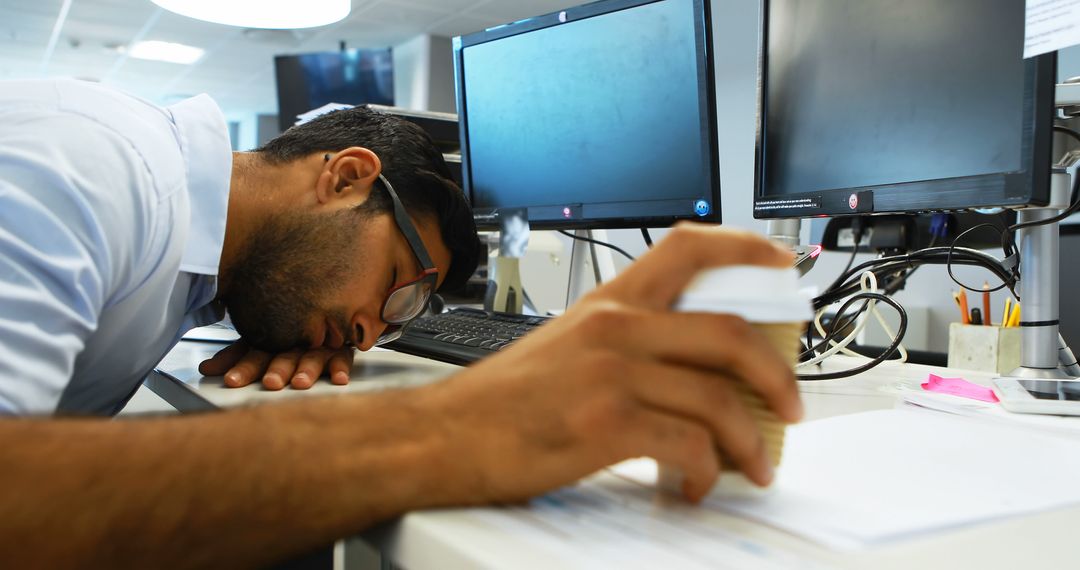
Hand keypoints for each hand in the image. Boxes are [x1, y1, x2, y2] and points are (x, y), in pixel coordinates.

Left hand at [198, 341, 354, 389]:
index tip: (231, 380)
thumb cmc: (289, 334)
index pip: (254, 354)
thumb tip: (205, 369)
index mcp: (272, 339)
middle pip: (284, 356)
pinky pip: (343, 357)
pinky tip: (339, 378)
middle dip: (277, 369)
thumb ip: (234, 357)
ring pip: (312, 357)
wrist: (326, 307)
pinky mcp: (341, 349)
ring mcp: (318, 345)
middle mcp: (294, 341)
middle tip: (270, 382)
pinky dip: (341, 367)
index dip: (243, 367)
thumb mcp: (259, 343)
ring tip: (300, 382)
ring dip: (307, 369)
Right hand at [427, 225, 801, 503]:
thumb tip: (688, 369)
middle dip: (778, 374)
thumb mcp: (565, 345)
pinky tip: (697, 485)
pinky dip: (707, 472)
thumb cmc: (502, 398)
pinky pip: (689, 447)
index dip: (745, 247)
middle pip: (729, 332)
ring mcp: (612, 373)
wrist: (445, 435)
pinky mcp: (606, 423)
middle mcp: (615, 327)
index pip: (688, 247)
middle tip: (792, 405)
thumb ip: (624, 342)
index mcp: (607, 302)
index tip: (782, 262)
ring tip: (755, 465)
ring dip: (751, 441)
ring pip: (719, 399)